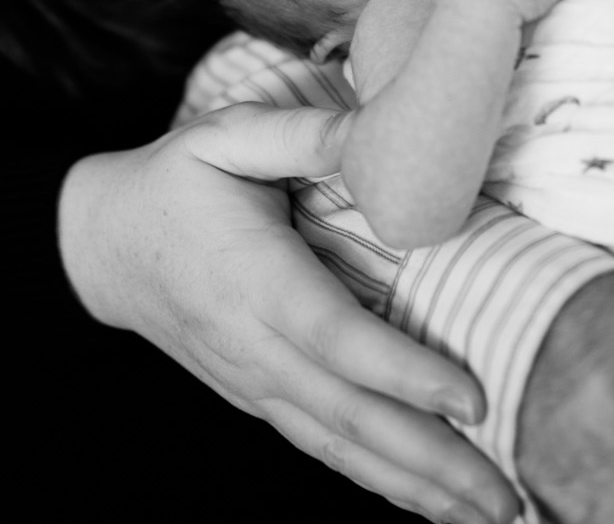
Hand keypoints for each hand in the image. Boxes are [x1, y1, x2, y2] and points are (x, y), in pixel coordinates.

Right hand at [59, 103, 519, 523]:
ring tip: (492, 514)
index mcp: (253, 278)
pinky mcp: (260, 399)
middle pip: (350, 415)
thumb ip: (306, 133)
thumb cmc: (175, 180)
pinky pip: (325, 448)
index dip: (402, 372)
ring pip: (341, 447)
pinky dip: (381, 481)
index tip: (470, 399)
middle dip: (433, 460)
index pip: (335, 336)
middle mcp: (254, 345)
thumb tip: (385, 128)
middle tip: (509, 496)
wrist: (104, 244)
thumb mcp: (227, 135)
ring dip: (418, 486)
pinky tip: (433, 503)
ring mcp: (255, 382)